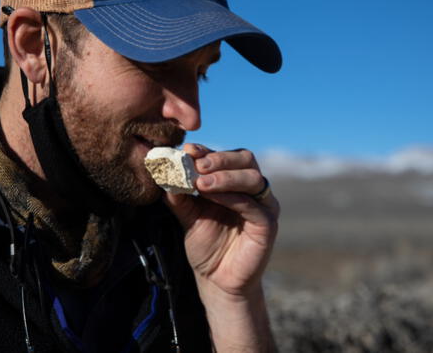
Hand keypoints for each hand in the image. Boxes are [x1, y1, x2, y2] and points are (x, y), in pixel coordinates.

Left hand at [163, 143, 279, 297]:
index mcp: (236, 182)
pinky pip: (253, 205)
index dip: (207, 151)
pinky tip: (211, 196)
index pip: (227, 157)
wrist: (217, 281)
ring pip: (253, 178)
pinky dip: (232, 197)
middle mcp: (253, 190)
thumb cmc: (206, 245)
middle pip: (246, 159)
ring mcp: (264, 206)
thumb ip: (180, 195)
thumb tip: (165, 171)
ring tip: (199, 183)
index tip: (187, 151)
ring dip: (225, 176)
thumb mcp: (188, 216)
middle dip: (220, 158)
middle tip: (196, 164)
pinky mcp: (267, 225)